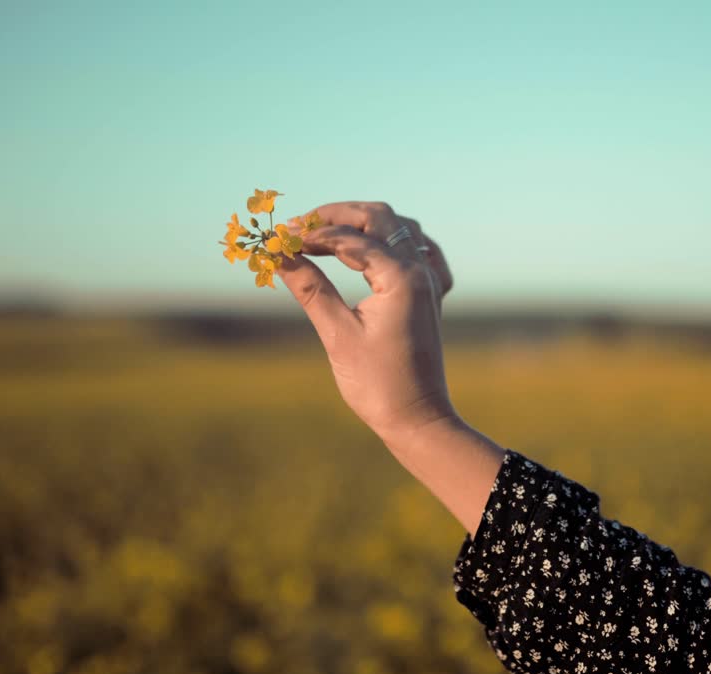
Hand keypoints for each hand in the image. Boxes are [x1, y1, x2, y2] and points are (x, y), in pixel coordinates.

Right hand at [276, 201, 502, 535]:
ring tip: (325, 235)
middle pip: (380, 218)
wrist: (417, 420)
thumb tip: (278, 256)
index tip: (279, 238)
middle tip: (298, 227)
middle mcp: (421, 271)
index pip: (351, 237)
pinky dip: (395, 242)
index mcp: (401, 277)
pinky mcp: (431, 297)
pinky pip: (420, 251)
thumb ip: (310, 288)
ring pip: (401, 229)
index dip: (311, 233)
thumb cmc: (377, 384)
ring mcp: (431, 282)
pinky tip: (377, 250)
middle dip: (337, 216)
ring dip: (364, 224)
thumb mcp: (337, 334)